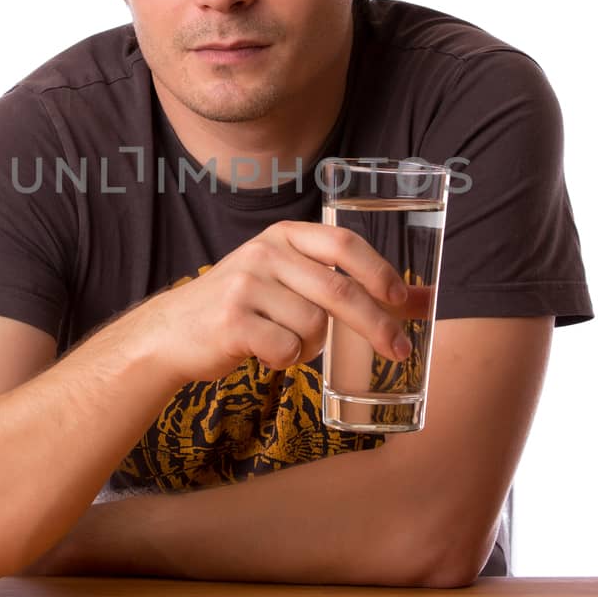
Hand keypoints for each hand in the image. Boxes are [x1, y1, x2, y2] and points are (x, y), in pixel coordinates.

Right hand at [126, 220, 414, 384]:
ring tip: (286, 343)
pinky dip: (285, 361)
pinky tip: (265, 353)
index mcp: (283, 235)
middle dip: (376, 324)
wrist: (173, 333)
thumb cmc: (245, 308)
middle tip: (398, 352)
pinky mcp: (231, 321)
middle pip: (338, 289)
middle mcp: (264, 252)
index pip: (343, 242)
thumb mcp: (290, 281)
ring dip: (312, 347)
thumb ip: (348, 285)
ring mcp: (245, 285)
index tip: (406, 299)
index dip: (380, 270)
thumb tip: (424, 300)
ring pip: (314, 326)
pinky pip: (286, 349)